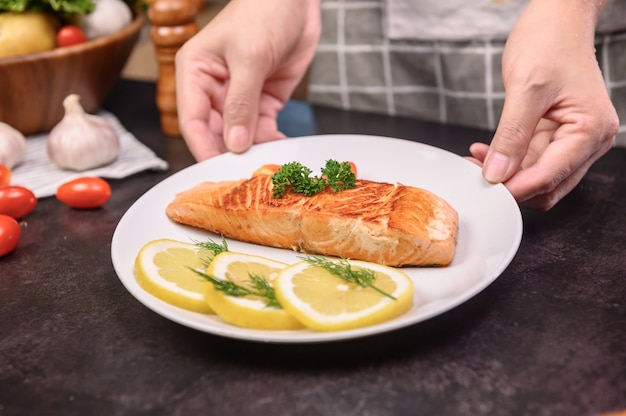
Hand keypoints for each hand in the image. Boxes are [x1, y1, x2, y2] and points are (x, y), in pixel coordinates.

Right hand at [175, 0, 320, 160]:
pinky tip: (281, 150)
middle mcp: (214, 88)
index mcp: (196, 72)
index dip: (204, 148)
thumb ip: (241, 102)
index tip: (218, 170)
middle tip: (247, 175)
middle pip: (216, 133)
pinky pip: (263, 129)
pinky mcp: (263, 100)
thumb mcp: (250, 57)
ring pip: (240, 135)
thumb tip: (234, 143)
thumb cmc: (264, 11)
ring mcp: (239, 96)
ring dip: (254, 151)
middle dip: (230, 154)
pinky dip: (272, 142)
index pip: (192, 120)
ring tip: (268, 166)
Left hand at [468, 0, 618, 209]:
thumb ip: (512, 135)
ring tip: (475, 162)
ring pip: (538, 176)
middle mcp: (590, 140)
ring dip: (506, 174)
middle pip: (548, 185)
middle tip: (475, 177)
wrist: (557, 19)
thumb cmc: (549, 42)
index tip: (484, 190)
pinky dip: (509, 161)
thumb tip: (497, 174)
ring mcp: (575, 138)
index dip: (515, 188)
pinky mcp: (558, 134)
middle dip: (511, 185)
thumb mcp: (525, 89)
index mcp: (591, 129)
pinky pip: (533, 160)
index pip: (550, 176)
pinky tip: (485, 153)